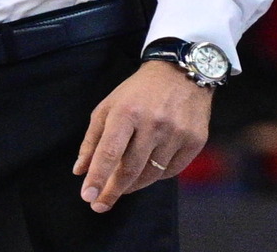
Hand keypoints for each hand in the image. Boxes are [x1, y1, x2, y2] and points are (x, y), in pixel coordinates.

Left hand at [74, 60, 211, 212]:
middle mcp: (152, 123)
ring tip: (122, 186)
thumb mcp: (109, 106)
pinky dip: (156, 176)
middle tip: (100, 204)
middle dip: (113, 191)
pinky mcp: (195, 140)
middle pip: (130, 169)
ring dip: (133, 185)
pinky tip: (147, 171)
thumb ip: (92, 139)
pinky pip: (172, 171)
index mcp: (126, 112)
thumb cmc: (138, 92)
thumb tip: (80, 171)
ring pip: (151, 174)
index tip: (88, 197)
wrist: (180, 72)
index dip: (98, 178)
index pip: (109, 153)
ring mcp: (176, 132)